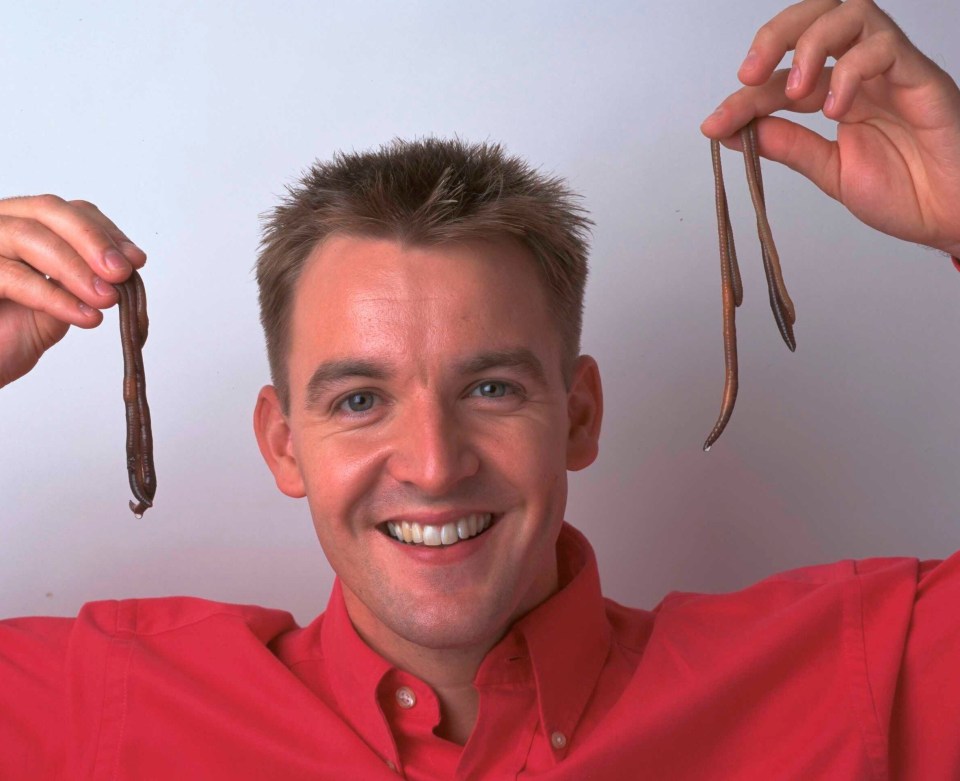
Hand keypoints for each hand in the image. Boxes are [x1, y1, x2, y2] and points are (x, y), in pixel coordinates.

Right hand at [0, 195, 145, 387]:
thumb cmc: (6, 335)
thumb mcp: (58, 306)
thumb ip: (84, 282)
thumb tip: (126, 267)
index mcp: (19, 225)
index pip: (66, 210)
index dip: (104, 231)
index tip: (134, 260)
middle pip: (47, 211)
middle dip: (93, 241)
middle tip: (121, 273)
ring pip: (28, 237)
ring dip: (77, 269)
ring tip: (106, 299)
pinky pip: (12, 276)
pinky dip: (55, 296)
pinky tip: (83, 315)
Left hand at [700, 0, 959, 258]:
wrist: (953, 214)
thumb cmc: (907, 191)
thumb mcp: (831, 171)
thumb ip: (790, 146)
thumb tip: (734, 132)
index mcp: (838, 93)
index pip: (781, 77)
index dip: (742, 97)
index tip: (714, 124)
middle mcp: (862, 72)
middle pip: (817, 14)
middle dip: (774, 35)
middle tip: (748, 75)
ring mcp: (892, 69)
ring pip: (851, 12)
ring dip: (810, 44)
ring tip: (796, 90)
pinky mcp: (921, 76)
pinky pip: (885, 48)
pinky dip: (852, 71)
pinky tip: (838, 109)